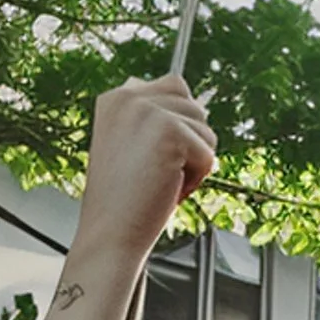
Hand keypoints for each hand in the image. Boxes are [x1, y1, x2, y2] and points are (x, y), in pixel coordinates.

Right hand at [76, 76, 215, 264]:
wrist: (110, 233)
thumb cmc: (123, 199)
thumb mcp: (129, 144)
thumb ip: (151, 117)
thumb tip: (192, 97)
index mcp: (116, 98)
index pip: (173, 85)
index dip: (178, 124)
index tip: (153, 155)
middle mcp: (129, 97)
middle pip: (195, 107)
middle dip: (189, 144)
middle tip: (157, 171)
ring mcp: (149, 111)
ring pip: (206, 131)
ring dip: (192, 163)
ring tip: (159, 180)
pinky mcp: (170, 132)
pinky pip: (209, 155)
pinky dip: (195, 179)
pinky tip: (166, 188)